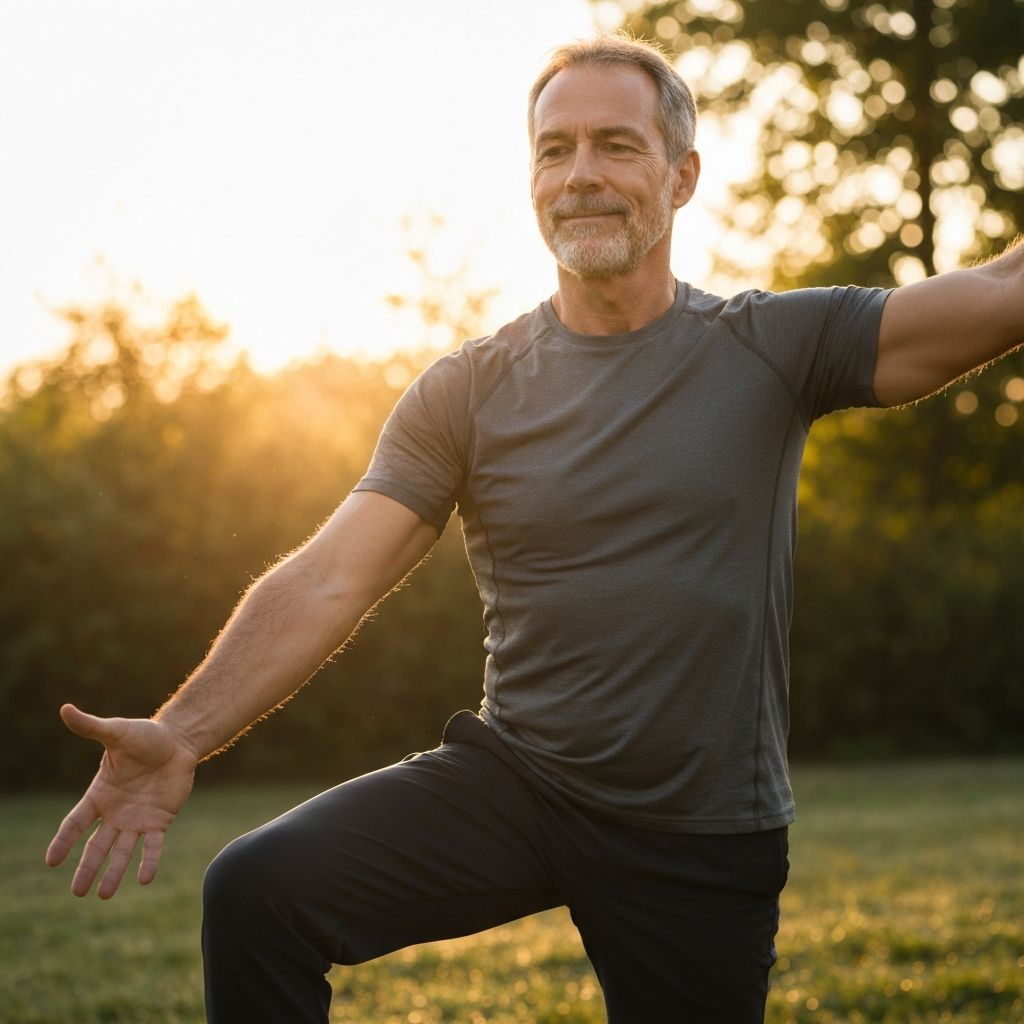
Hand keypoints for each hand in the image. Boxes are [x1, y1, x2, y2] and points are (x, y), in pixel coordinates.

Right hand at [45, 704, 197, 898]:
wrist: (177, 741)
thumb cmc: (144, 736)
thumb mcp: (117, 732)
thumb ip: (91, 727)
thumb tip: (65, 708)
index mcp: (99, 794)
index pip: (76, 822)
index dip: (64, 840)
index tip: (51, 860)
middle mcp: (114, 812)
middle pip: (96, 845)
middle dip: (86, 867)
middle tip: (76, 892)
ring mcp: (136, 819)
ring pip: (122, 851)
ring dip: (113, 873)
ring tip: (103, 896)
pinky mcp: (160, 821)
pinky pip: (153, 846)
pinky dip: (149, 861)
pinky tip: (144, 880)